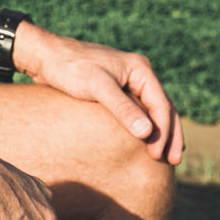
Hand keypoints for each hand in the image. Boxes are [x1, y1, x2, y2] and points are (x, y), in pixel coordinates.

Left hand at [18, 27, 184, 164]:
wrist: (45, 57)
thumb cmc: (69, 67)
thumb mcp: (96, 86)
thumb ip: (122, 108)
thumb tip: (147, 133)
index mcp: (140, 69)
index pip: (161, 105)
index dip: (163, 132)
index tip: (157, 155)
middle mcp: (138, 75)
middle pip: (163, 109)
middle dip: (170, 135)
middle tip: (174, 162)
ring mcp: (127, 84)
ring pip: (153, 112)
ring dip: (161, 134)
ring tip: (166, 158)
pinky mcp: (115, 92)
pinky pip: (137, 113)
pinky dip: (145, 129)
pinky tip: (145, 143)